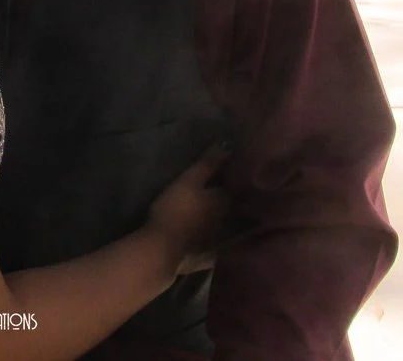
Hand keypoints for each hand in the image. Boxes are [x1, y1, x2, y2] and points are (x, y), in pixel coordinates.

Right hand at [148, 145, 230, 275]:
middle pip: (238, 210)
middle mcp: (231, 223)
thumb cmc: (175, 210)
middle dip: (238, 202)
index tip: (240, 175)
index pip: (240, 189)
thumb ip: (209, 164)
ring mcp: (222, 243)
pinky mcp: (211, 259)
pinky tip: (216, 239)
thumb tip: (229, 144)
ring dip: (231, 221)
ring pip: (231, 229)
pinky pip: (221, 247)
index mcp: (227, 202)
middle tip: (233, 193)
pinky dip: (220, 240)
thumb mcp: (188, 181)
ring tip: (224, 214)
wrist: (162, 252)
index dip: (239, 182)